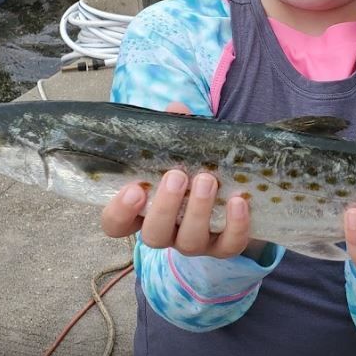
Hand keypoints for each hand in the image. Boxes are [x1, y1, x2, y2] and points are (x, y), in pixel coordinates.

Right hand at [100, 102, 254, 258]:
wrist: (232, 192)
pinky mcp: (225, 247)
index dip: (119, 212)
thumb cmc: (195, 168)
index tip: (133, 189)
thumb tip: (176, 109)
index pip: (116, 224)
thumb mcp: (182, 150)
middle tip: (177, 176)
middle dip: (165, 207)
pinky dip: (235, 224)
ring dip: (199, 211)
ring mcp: (195, 242)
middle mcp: (167, 231)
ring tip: (207, 180)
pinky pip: (229, 245)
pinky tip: (238, 200)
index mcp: (144, 211)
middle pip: (153, 235)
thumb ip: (174, 131)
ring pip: (190, 242)